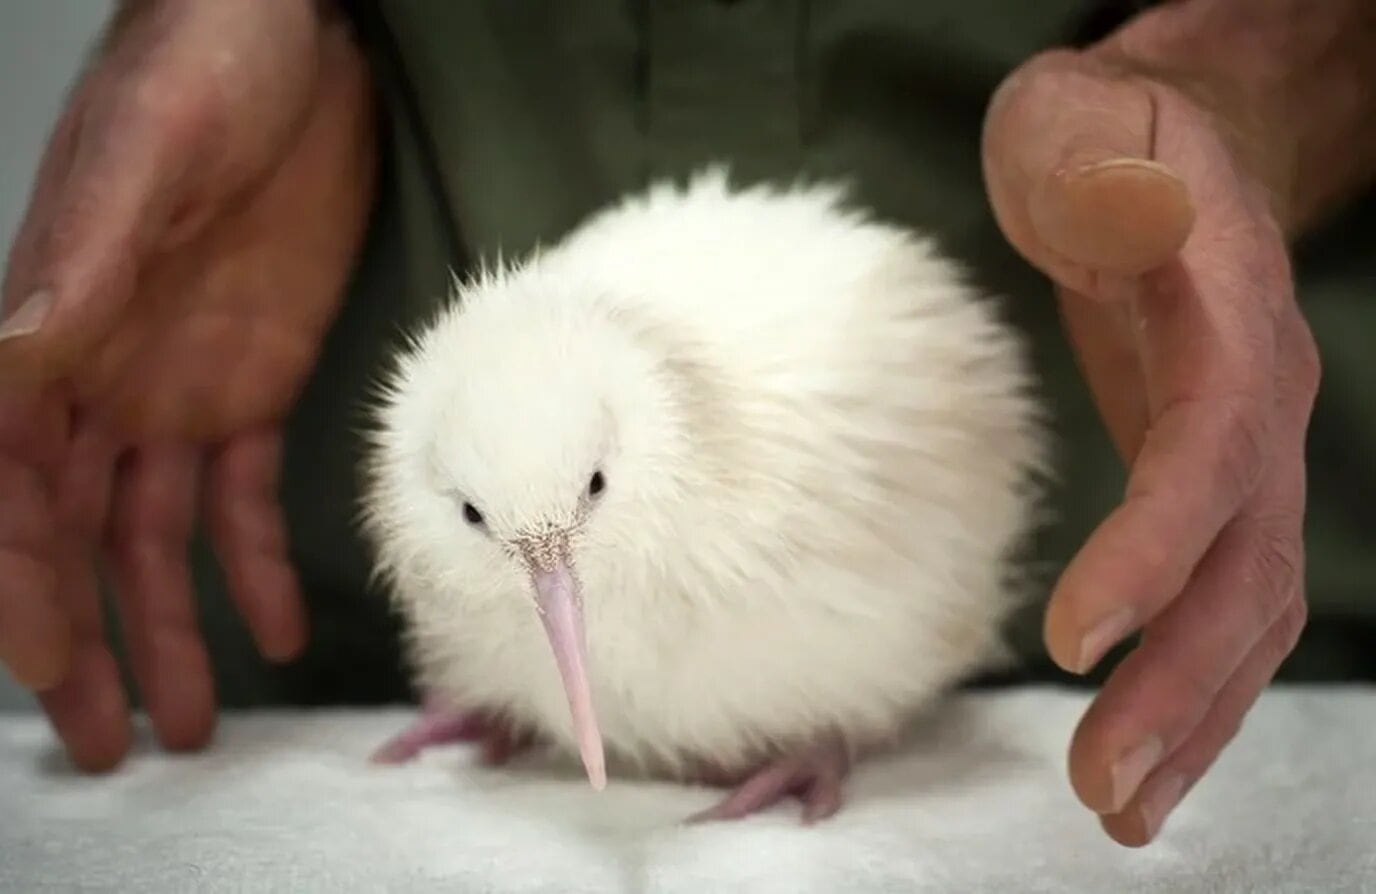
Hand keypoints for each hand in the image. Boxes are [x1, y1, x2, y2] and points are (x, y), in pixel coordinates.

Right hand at [0, 0, 375, 770]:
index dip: (21, 584)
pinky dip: (254, 563)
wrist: (292, 41)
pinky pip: (246, 494)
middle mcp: (106, 378)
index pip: (15, 488)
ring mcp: (179, 385)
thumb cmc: (202, 72)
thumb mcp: (142, 159)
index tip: (46, 669)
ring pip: (160, 534)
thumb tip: (18, 354)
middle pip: (81, 537)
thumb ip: (86, 263)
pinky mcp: (256, 380)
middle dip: (90, 637)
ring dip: (169, 625)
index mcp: (56, 334)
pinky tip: (272, 625)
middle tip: (112, 737)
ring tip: (191, 716)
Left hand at [981, 47, 1319, 844]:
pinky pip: (1222, 600)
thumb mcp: (1082, 120)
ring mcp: (1248, 448)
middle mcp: (1259, 396)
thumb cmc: (1102, 138)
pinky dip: (1189, 687)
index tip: (1075, 634)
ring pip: (1248, 606)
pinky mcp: (1215, 483)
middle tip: (1100, 784)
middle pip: (1246, 561)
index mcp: (1228, 313)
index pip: (1210, 447)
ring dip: (1190, 715)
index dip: (1156, 544)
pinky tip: (1142, 759)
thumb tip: (1126, 204)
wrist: (1165, 151)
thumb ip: (1099, 166)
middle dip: (1180, 682)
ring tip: (1118, 807)